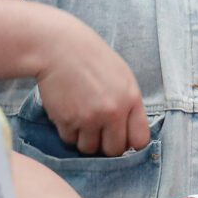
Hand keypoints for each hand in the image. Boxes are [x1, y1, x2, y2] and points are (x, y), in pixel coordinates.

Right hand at [35, 14, 151, 155]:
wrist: (58, 47)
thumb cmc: (91, 59)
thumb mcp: (122, 77)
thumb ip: (129, 104)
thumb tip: (130, 134)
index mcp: (131, 99)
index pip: (140, 140)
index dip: (130, 143)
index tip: (121, 139)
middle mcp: (113, 112)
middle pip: (114, 150)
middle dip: (106, 145)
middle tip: (99, 133)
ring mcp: (89, 118)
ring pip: (90, 149)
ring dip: (85, 140)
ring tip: (82, 122)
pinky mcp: (67, 120)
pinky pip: (70, 140)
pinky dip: (69, 132)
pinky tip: (68, 114)